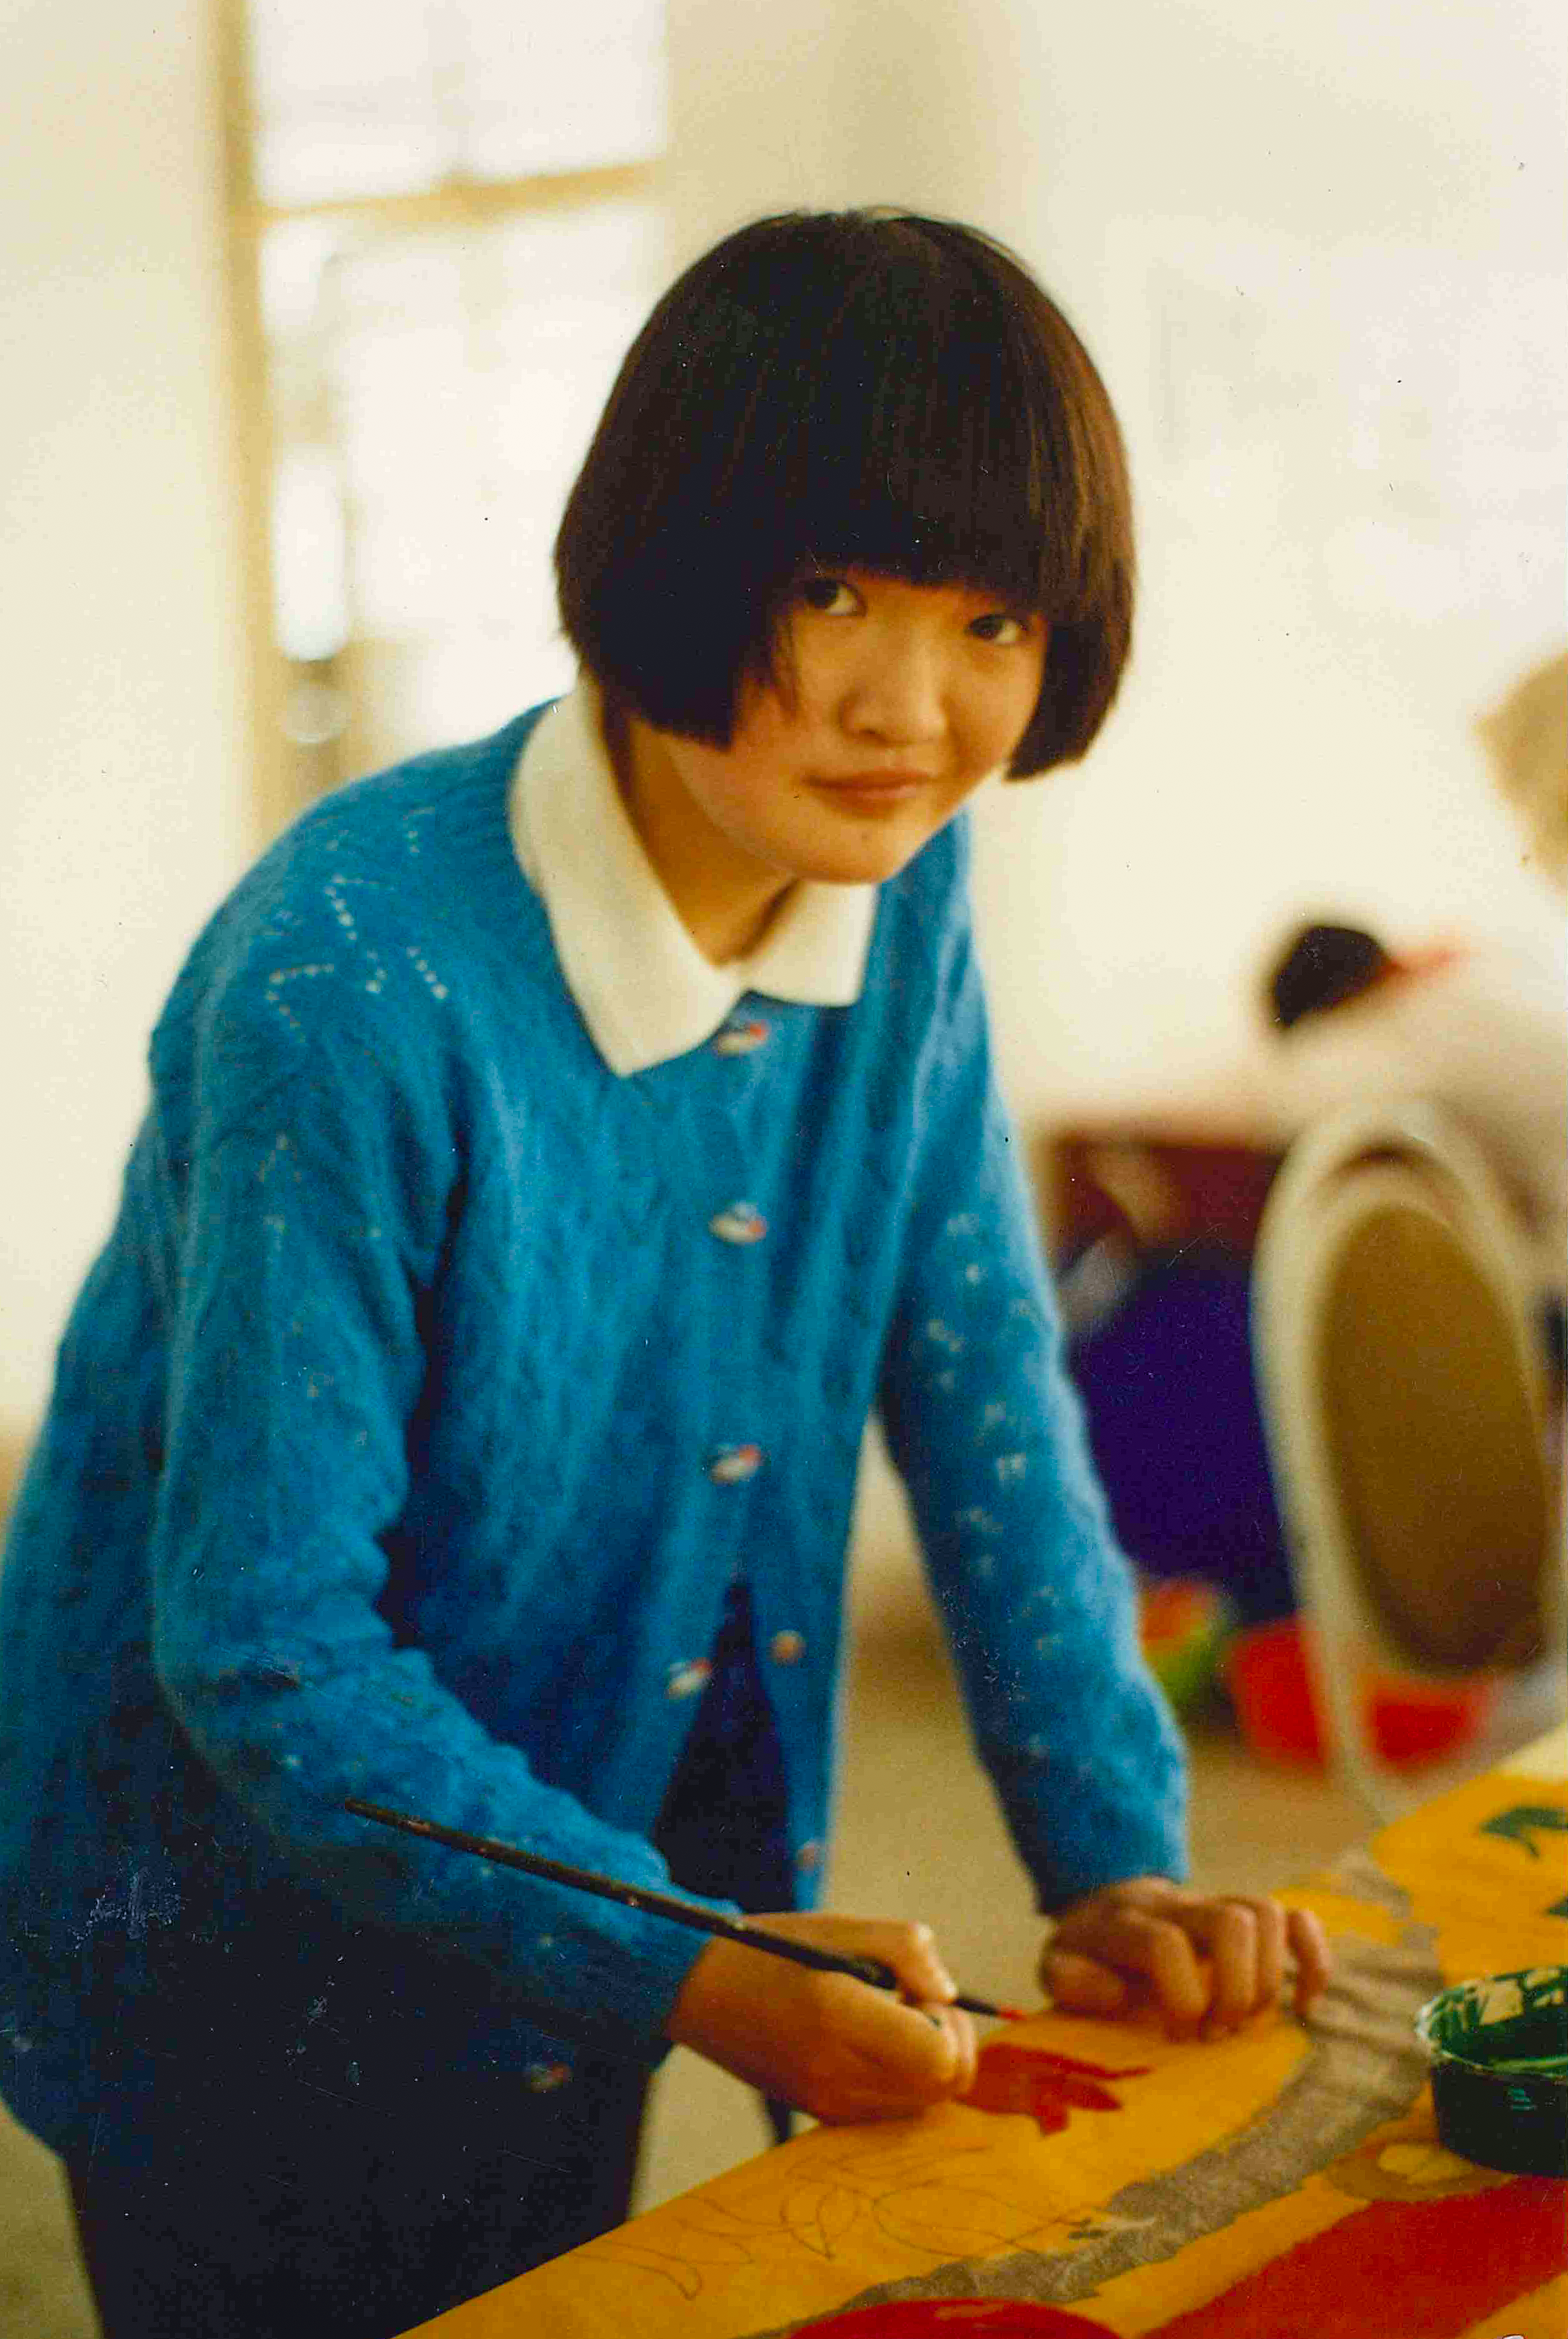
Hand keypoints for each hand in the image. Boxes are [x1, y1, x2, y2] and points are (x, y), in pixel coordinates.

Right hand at [667, 1912, 978, 2122]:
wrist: (698, 1991)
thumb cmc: (772, 1949)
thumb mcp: (840, 1928)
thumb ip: (906, 1949)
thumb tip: (949, 1993)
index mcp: (839, 2017)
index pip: (938, 2059)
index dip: (950, 2024)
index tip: (919, 1989)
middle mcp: (835, 2073)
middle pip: (940, 2088)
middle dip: (947, 2042)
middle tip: (913, 2000)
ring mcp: (826, 2102)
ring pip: (920, 2105)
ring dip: (924, 2063)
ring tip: (888, 2018)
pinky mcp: (819, 2113)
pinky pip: (888, 2111)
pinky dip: (899, 2079)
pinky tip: (870, 2041)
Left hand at [1039, 1876, 1332, 2036]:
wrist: (1108, 1907)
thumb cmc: (1087, 1954)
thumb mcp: (1056, 1967)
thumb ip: (1069, 1980)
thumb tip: (1116, 1994)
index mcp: (1129, 1924)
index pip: (1167, 1943)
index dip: (1180, 1996)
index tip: (1176, 2033)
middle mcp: (1180, 1908)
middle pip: (1233, 1921)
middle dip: (1236, 1989)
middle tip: (1216, 2034)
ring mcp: (1218, 1909)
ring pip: (1268, 1913)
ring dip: (1270, 1979)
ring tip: (1246, 2022)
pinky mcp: (1249, 1921)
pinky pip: (1298, 1920)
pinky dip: (1313, 1962)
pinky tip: (1303, 2007)